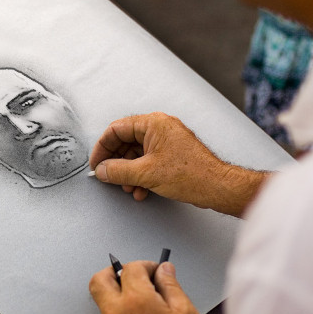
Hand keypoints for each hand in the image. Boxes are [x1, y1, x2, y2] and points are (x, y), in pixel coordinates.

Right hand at [89, 112, 268, 215]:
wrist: (217, 187)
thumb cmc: (191, 174)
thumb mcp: (145, 174)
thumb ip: (118, 171)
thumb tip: (102, 170)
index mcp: (152, 124)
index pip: (116, 130)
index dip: (102, 148)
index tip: (97, 163)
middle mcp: (159, 128)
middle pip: (125, 142)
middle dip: (117, 163)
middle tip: (109, 177)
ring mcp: (166, 140)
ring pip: (136, 154)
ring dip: (128, 172)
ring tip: (128, 187)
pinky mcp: (171, 154)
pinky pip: (148, 160)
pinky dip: (140, 175)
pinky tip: (141, 189)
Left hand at [89, 261, 202, 313]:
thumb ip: (171, 286)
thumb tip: (165, 270)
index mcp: (136, 301)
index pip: (131, 267)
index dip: (146, 265)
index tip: (155, 270)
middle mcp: (116, 313)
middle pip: (100, 279)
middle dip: (114, 271)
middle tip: (131, 274)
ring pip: (103, 301)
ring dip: (117, 296)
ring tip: (140, 303)